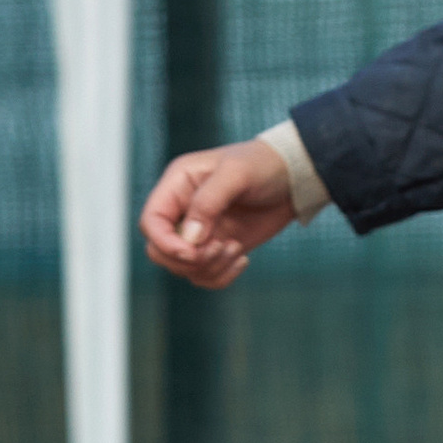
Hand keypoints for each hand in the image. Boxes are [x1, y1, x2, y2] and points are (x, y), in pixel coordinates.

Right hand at [138, 139, 294, 288]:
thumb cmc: (261, 166)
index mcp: (177, 186)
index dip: (164, 243)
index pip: (151, 222)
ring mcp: (201, 233)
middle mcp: (183, 211)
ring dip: (211, 268)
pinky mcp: (219, 248)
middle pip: (160, 251)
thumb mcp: (235, 174)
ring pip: (184, 268)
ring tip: (236, 247)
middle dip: (188, 260)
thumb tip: (191, 237)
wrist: (291, 179)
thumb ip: (208, 202)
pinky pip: (207, 275)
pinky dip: (222, 276)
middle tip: (220, 248)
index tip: (192, 253)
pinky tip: (243, 259)